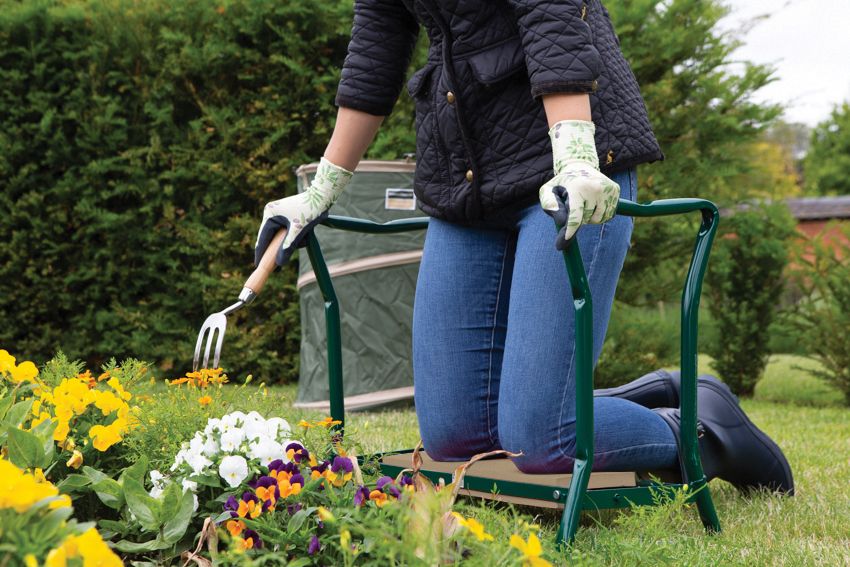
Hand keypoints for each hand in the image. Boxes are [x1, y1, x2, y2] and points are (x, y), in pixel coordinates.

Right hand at [255, 157, 352, 265]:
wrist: (323, 195)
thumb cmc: (310, 210)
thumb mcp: (298, 231)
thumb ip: (287, 247)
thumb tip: (279, 263)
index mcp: (270, 214)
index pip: (263, 238)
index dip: (261, 253)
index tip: (258, 265)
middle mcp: (272, 213)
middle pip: (272, 237)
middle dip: (280, 247)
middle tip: (281, 263)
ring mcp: (280, 213)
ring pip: (282, 235)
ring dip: (292, 242)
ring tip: (304, 240)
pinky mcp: (288, 215)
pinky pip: (288, 231)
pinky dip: (296, 236)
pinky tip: (306, 236)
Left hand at [539, 120, 619, 245]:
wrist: (580, 166)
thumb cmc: (562, 183)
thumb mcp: (548, 190)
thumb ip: (548, 204)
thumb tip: (561, 221)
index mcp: (577, 188)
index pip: (575, 216)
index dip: (570, 230)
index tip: (564, 242)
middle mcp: (595, 187)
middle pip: (587, 220)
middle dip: (580, 219)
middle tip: (575, 206)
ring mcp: (607, 189)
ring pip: (600, 219)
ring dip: (590, 218)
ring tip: (584, 204)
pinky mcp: (615, 190)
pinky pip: (609, 214)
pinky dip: (600, 214)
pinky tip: (594, 204)